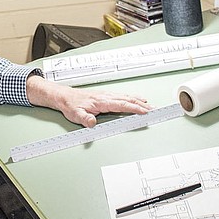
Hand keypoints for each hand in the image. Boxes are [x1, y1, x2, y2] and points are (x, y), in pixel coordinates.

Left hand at [26, 75, 151, 127]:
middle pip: (127, 99)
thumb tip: (92, 123)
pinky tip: (136, 100)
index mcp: (102, 101)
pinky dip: (132, 98)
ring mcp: (106, 96)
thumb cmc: (70, 104)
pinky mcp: (105, 97)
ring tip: (149, 105)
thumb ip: (84, 119)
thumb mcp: (75, 114)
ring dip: (138, 101)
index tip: (145, 111)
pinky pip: (122, 96)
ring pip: (126, 97)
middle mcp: (106, 97)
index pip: (122, 104)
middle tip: (154, 110)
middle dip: (141, 105)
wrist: (64, 96)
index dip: (134, 108)